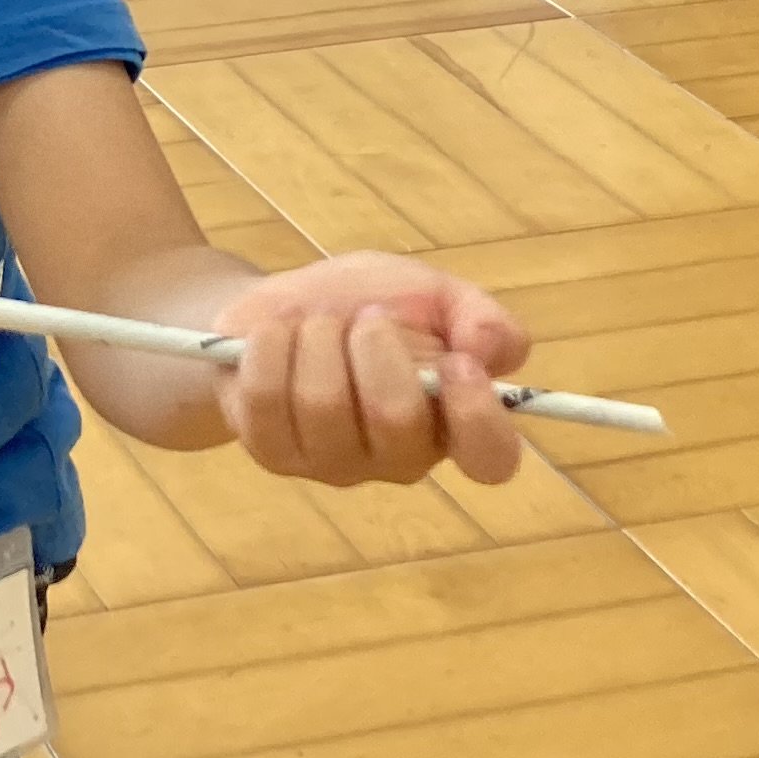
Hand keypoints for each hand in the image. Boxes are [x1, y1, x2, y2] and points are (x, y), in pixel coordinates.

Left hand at [211, 251, 530, 489]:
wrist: (285, 309)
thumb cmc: (373, 305)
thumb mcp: (434, 294)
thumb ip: (477, 317)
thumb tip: (486, 347)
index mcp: (453, 423)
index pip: (490, 458)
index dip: (477, 416)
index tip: (454, 361)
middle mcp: (400, 458)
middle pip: (396, 417)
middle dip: (376, 344)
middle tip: (366, 317)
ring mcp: (333, 463)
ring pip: (323, 403)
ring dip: (319, 337)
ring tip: (318, 321)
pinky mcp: (274, 454)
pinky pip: (267, 397)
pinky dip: (271, 347)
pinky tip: (278, 335)